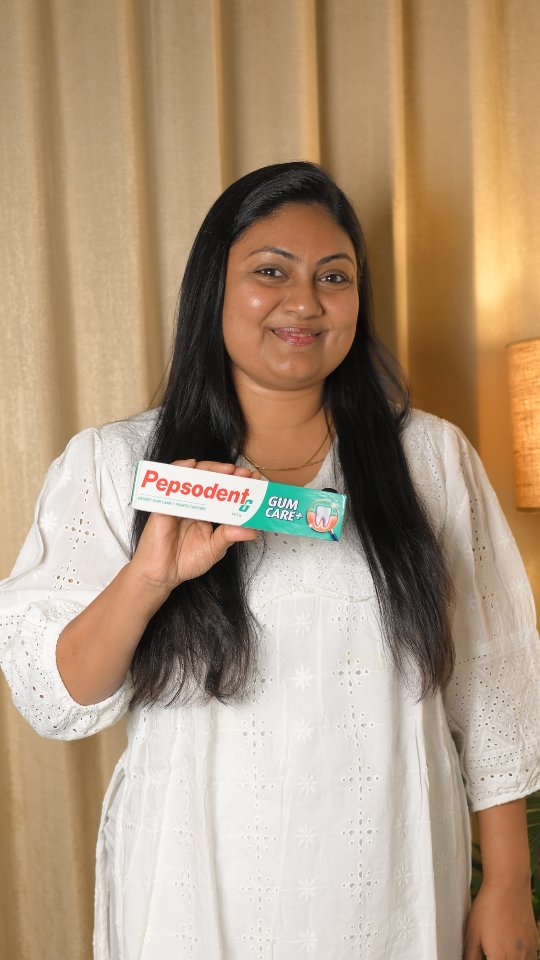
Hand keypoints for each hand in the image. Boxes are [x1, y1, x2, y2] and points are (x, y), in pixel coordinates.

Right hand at [129, 459, 258, 596]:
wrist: (161, 575)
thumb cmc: (185, 562)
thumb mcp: (214, 549)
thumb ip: (230, 537)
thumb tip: (252, 531)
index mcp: (206, 512)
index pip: (223, 492)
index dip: (239, 484)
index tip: (255, 481)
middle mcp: (193, 503)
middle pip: (210, 480)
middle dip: (229, 474)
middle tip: (245, 473)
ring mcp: (178, 501)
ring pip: (193, 476)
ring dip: (211, 469)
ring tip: (228, 470)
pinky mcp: (163, 504)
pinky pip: (169, 483)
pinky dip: (179, 470)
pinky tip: (191, 466)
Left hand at [463, 879, 537, 959]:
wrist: (509, 886)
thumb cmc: (488, 907)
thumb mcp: (472, 934)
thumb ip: (471, 956)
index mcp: (500, 958)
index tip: (483, 957)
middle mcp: (518, 958)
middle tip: (488, 954)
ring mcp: (529, 952)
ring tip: (498, 950)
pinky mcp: (535, 944)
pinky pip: (529, 959)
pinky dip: (519, 958)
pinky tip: (509, 949)